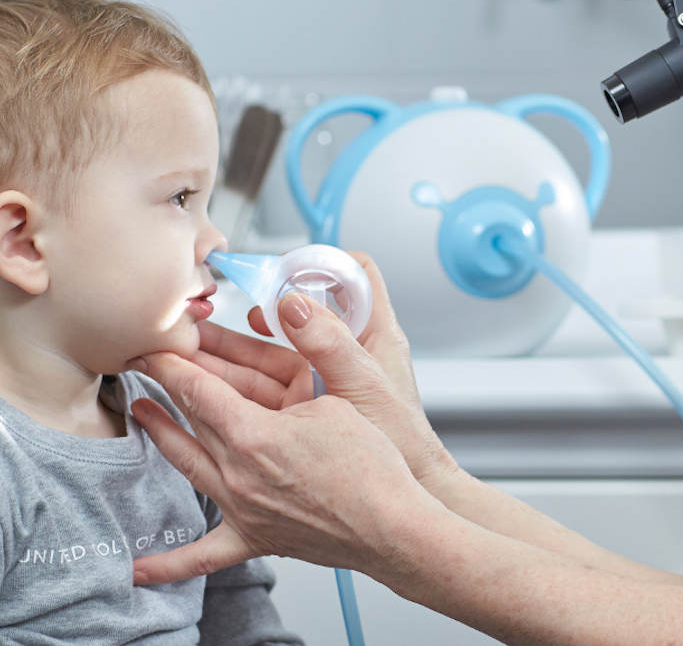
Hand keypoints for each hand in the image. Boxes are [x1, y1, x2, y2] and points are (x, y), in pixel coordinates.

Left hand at [129, 348, 432, 584]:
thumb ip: (304, 360)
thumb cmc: (372, 466)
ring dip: (161, 437)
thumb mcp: (334, 400)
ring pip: (187, 467)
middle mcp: (238, 474)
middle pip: (191, 421)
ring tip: (141, 416)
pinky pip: (203, 554)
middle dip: (166, 388)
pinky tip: (140, 567)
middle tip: (147, 367)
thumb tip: (292, 318)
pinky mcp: (255, 536)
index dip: (172, 364)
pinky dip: (169, 563)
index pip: (198, 390)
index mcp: (254, 436)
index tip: (154, 349)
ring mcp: (242, 508)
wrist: (392, 526)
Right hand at [198, 252, 457, 491]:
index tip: (291, 264)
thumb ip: (331, 344)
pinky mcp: (309, 407)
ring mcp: (325, 381)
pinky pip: (269, 385)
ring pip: (274, 352)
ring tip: (197, 340)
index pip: (357, 276)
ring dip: (236, 346)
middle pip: (298, 317)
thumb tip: (295, 304)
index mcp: (375, 334)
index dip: (327, 262)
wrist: (398, 502)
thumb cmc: (402, 443)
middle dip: (257, 309)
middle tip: (221, 305)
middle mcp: (346, 353)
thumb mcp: (363, 386)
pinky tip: (211, 376)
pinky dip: (240, 379)